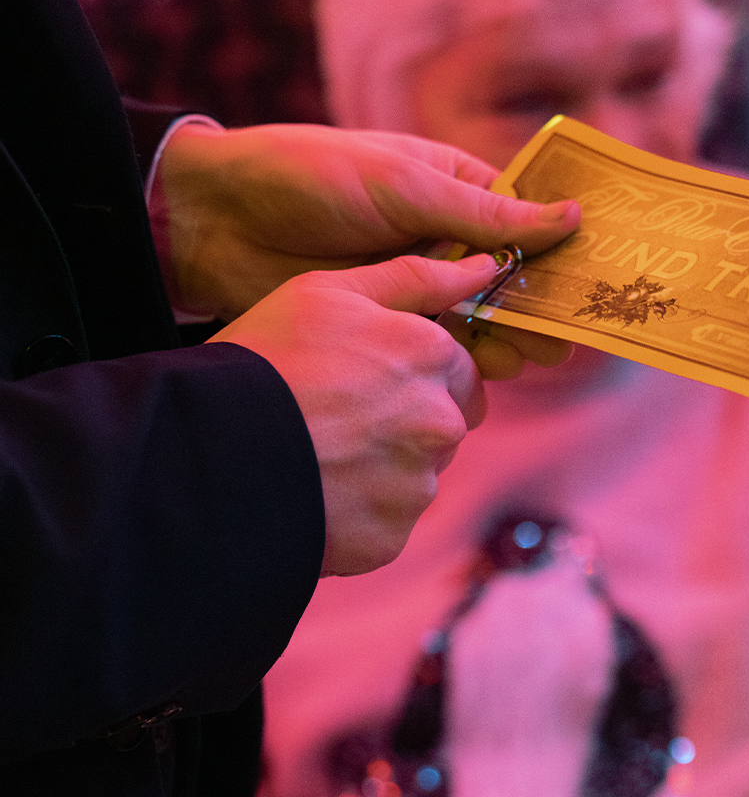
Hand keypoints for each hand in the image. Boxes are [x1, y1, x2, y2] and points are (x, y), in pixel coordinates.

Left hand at [149, 121, 579, 321]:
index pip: (526, 220)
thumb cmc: (312, 177)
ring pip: (483, 314)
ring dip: (509, 334)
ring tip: (532, 355)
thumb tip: (571, 218)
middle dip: (541, 303)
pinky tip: (488, 369)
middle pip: (513, 275)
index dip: (562, 251)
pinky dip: (469, 354)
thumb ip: (484, 214)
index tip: (597, 282)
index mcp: (456, 186)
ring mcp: (419, 278)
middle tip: (568, 336)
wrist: (220, 219)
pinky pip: (443, 339)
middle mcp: (446, 234)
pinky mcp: (390, 318)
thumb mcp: (405, 185)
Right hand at [209, 253, 505, 575]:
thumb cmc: (266, 359)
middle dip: (407, 423)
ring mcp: (418, 484)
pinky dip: (361, 513)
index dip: (417, 374)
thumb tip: (483, 266)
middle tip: (341, 419)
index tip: (372, 380)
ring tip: (320, 456)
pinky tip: (317, 492)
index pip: (458, 370)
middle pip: (443, 424)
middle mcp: (440, 421)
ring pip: (416, 476)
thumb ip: (413, 277)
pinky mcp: (391, 536)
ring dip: (383, 470)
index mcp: (431, 356)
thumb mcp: (330, 292)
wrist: (209, 452)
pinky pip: (387, 522)